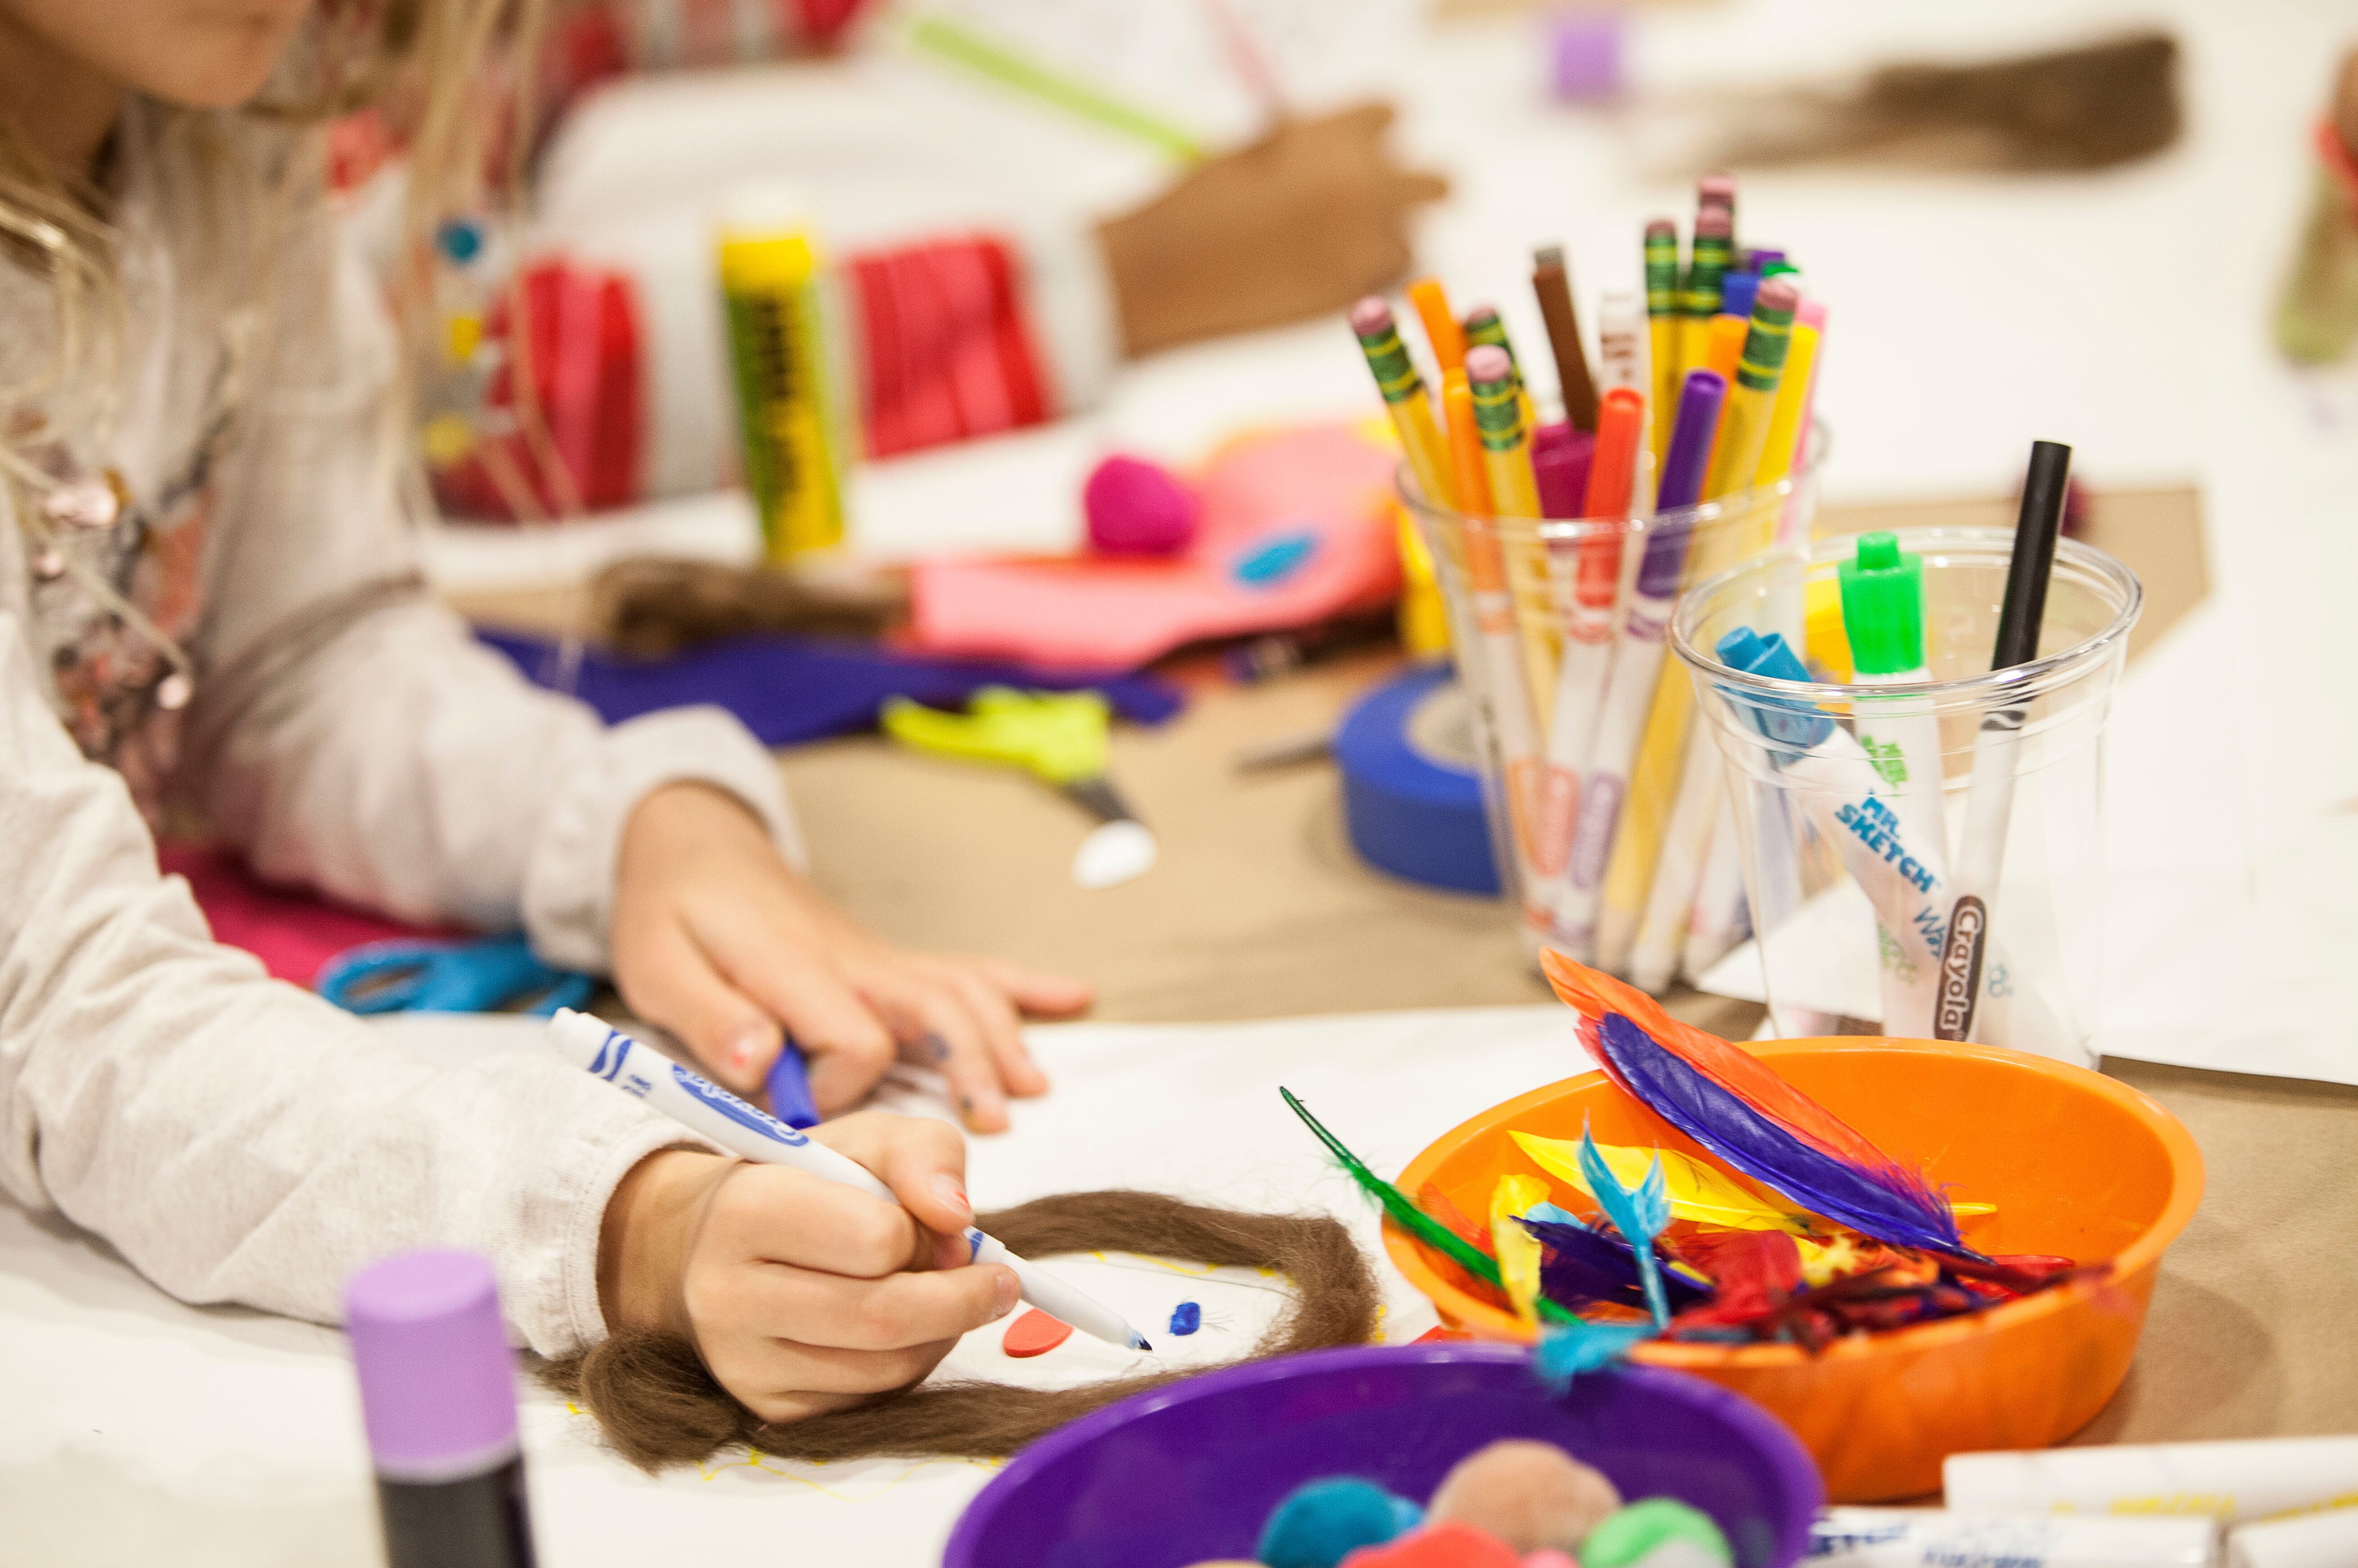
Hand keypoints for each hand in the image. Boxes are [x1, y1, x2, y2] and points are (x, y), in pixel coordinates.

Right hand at [596, 1114, 1017, 1421]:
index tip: (952, 1228)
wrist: (712, 1243)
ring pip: (887, 1367)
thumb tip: (958, 1218)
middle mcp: (729, 1295)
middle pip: (883, 1317)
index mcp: (747, 1210)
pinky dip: (911, 1363)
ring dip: (942, 1333)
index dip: (927, 1234)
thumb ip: (924, 1155)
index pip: (875, 1239)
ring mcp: (745, 1362)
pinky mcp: (769, 1407)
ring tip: (944, 1296)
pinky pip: (871, 1399)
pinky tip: (906, 1329)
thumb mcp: (866, 1139)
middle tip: (994, 1279)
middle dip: (960, 1299)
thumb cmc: (803, 1183)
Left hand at [609, 782, 1091, 1130]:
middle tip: (991, 1123)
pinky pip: (963, 967)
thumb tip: (757, 1064)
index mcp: (795, 967)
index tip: (805, 1107)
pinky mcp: (886, 961)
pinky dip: (1020, 983)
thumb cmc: (672, 911)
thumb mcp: (658, 964)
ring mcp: (877, 958)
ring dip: (1001, 1037)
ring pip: (959, 991)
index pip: (851, 1036)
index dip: (840, 1084)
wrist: (695, 844)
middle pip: (933, 1009)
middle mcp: (852, 961)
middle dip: (966, 1065)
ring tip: (1029, 1088)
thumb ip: (710, 1016)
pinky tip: (1073, 997)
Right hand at [1098, 100, 1449, 355]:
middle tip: (1399, 203)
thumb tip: (1334, 157)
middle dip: (1420, 189)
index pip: (1389, 114)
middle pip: (1436, 183)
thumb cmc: (1197, 204)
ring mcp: (1366, 242)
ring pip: (1410, 241)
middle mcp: (1366, 183)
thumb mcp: (1256, 151)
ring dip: (1383, 244)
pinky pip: (1384, 284)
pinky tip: (1319, 280)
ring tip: (1327, 253)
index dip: (1373, 133)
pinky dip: (1363, 282)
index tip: (1361, 151)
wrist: (1171, 270)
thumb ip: (1307, 148)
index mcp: (1336, 133)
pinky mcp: (1356, 292)